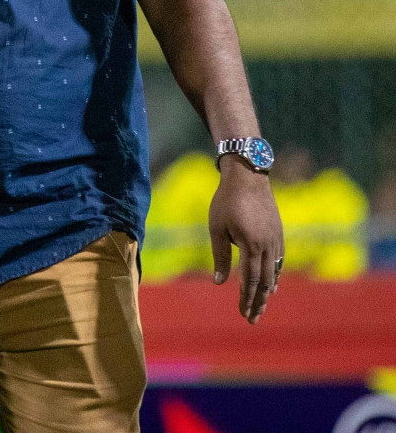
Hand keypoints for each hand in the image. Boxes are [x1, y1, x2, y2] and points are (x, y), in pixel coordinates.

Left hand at [209, 157, 284, 324]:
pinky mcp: (279, 234)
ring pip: (274, 273)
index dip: (246, 299)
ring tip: (261, 307)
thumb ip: (220, 256)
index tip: (243, 314)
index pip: (250, 280)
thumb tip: (219, 282)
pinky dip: (275, 276)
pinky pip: (279, 261)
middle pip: (265, 282)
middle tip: (252, 319)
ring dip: (267, 292)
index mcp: (252, 246)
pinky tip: (271, 285)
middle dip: (258, 302)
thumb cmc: (226, 201)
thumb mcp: (217, 228)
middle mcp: (268, 246)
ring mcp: (277, 240)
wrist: (248, 177)